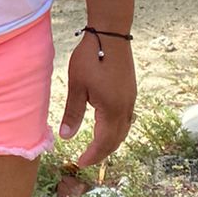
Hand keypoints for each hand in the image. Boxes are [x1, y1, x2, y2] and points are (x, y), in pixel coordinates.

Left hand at [58, 37, 135, 166]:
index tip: (79, 162)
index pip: (103, 143)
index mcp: (111, 110)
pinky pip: (126, 119)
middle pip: (116, 140)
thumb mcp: (77, 86)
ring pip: (123, 130)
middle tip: (86, 158)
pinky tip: (107, 125)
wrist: (110, 33)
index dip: (92, 155)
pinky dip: (116, 129)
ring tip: (95, 146)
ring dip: (110, 142)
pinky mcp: (131, 91)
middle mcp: (125, 108)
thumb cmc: (91, 57)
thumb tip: (66, 137)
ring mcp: (131, 99)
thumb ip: (73, 113)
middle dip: (102, 152)